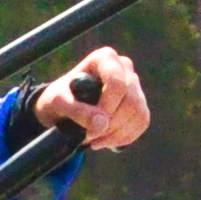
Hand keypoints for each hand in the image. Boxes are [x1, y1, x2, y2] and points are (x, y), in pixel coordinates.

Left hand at [34, 45, 151, 152]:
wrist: (65, 107)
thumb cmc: (60, 98)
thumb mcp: (58, 102)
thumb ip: (76, 111)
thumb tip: (101, 124)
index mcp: (105, 58)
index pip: (116, 83)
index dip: (108, 107)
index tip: (92, 126)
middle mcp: (124, 67)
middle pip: (131, 101)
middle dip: (111, 125)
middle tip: (91, 137)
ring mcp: (134, 84)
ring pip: (138, 114)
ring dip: (117, 134)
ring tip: (95, 140)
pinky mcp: (139, 102)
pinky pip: (142, 122)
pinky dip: (125, 137)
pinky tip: (107, 141)